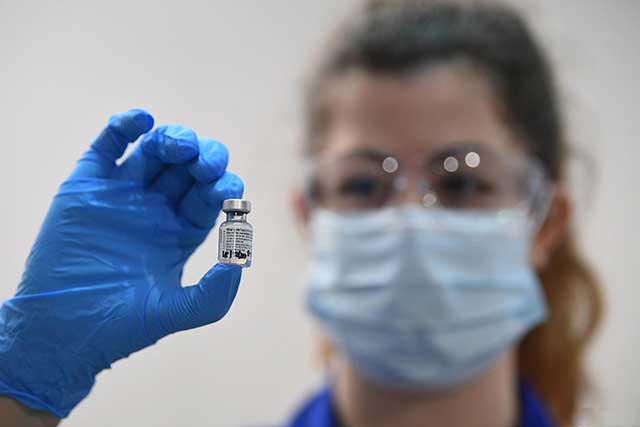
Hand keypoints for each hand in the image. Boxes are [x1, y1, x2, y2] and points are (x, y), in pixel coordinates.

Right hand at [0, 109, 243, 417]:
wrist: (63, 331)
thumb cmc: (122, 326)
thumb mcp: (177, 312)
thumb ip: (215, 292)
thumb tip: (240, 258)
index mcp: (181, 231)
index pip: (211, 196)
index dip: (224, 187)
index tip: (228, 191)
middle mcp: (155, 208)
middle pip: (188, 168)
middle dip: (204, 159)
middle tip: (207, 164)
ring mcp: (122, 194)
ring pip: (154, 151)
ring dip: (173, 139)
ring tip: (180, 146)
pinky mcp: (87, 186)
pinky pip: (108, 145)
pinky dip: (124, 126)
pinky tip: (143, 119)